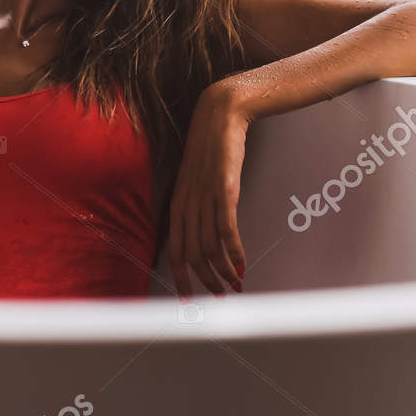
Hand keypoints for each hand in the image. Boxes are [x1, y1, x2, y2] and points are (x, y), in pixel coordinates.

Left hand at [167, 85, 250, 297]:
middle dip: (205, 281)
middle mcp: (187, 203)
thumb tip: (207, 235)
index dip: (180, 277)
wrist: (219, 114)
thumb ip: (199, 206)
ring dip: (221, 271)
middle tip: (219, 298)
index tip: (188, 301)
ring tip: (233, 286)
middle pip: (191, 254)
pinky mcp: (223, 187)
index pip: (175, 249)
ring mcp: (204, 196)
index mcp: (177, 203)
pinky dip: (233, 251)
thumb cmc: (212, 149)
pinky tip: (241, 265)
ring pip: (208, 246)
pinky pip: (225, 227)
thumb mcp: (199, 181)